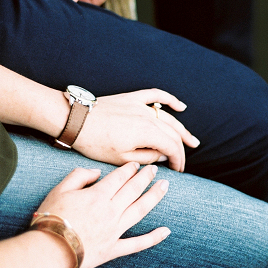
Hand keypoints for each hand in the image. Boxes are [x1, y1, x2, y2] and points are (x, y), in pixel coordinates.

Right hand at [35, 163, 169, 267]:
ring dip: (154, 197)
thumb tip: (97, 172)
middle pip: (133, 190)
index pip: (119, 177)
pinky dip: (153, 238)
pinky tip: (166, 231)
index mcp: (98, 195)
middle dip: (146, 177)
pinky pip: (137, 244)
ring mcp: (114, 231)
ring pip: (140, 210)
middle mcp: (111, 211)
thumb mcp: (60, 189)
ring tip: (165, 186)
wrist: (49, 250)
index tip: (136, 164)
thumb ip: (79, 175)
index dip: (129, 169)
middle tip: (155, 169)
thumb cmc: (51, 218)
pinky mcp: (113, 249)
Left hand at [73, 89, 199, 171]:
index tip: (178, 171)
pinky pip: (156, 96)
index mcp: (147, 133)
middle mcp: (148, 117)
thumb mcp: (121, 158)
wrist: (76, 120)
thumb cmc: (95, 142)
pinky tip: (181, 106)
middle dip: (180, 149)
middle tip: (183, 162)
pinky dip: (170, 100)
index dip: (178, 160)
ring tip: (191, 141)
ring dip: (181, 130)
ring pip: (168, 117)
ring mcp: (141, 106)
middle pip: (172, 133)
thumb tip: (161, 156)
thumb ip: (146, 158)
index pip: (171, 147)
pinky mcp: (132, 99)